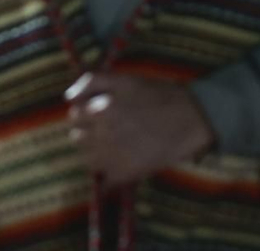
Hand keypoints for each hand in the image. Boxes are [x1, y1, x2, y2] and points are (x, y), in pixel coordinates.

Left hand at [65, 71, 213, 191]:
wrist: (191, 119)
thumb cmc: (158, 95)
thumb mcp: (124, 79)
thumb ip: (91, 81)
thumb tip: (68, 97)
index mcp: (99, 110)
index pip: (74, 116)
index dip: (85, 115)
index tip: (97, 116)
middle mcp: (102, 133)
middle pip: (77, 139)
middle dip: (88, 134)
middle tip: (107, 132)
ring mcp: (114, 156)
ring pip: (88, 160)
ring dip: (96, 155)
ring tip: (114, 149)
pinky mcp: (127, 173)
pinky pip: (105, 181)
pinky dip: (108, 177)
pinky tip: (121, 167)